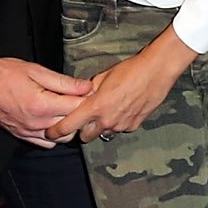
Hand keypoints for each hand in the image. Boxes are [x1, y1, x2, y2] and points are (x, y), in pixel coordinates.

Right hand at [0, 55, 94, 145]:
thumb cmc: (3, 74)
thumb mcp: (36, 70)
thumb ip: (63, 82)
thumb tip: (86, 87)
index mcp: (41, 105)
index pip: (76, 108)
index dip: (87, 100)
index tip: (90, 92)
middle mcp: (36, 123)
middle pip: (72, 126)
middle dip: (80, 114)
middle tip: (80, 101)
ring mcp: (28, 132)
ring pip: (61, 139)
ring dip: (67, 126)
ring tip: (66, 110)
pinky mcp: (22, 135)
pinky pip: (46, 144)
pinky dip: (53, 135)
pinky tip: (52, 121)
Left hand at [49, 30, 196, 143]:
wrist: (157, 72)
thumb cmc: (130, 70)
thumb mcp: (102, 77)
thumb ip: (88, 91)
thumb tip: (80, 98)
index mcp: (95, 107)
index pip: (69, 126)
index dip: (57, 131)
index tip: (50, 132)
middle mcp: (107, 120)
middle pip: (85, 136)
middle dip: (82, 130)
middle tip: (84, 118)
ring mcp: (122, 125)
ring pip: (104, 132)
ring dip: (101, 125)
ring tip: (108, 109)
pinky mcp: (134, 126)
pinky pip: (120, 129)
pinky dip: (117, 122)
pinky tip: (122, 108)